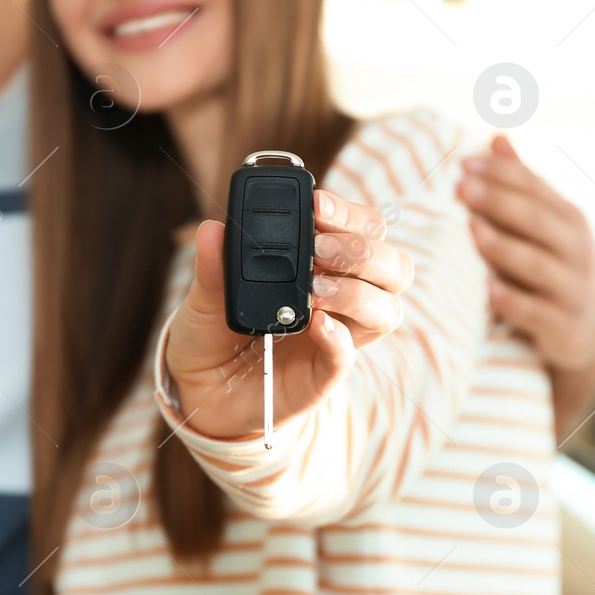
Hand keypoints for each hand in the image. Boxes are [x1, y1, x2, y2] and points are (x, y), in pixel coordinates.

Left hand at [164, 189, 414, 440]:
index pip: (365, 230)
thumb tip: (212, 230)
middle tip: (319, 249)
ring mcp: (338, 338)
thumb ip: (213, 265)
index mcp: (324, 266)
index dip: (350, 214)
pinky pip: (347, 357)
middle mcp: (342, 298)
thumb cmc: (213, 334)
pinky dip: (338, 338)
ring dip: (356, 292)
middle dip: (363, 250)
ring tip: (315, 290)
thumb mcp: (205, 294)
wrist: (201, 389)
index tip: (318, 205)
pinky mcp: (322, 376)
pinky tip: (317, 323)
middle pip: (393, 267)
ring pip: (386, 311)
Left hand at [456, 134, 594, 441]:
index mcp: (568, 220)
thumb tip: (496, 136)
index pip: (535, 188)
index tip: (464, 161)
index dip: (502, 173)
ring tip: (472, 231)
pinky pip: (539, 314)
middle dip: (499, 202)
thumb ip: (522, 184)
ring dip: (504, 248)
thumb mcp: (548, 226)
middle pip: (538, 221)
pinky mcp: (566, 328)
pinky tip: (489, 292)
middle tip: (461, 187)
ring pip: (538, 265)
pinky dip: (515, 303)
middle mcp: (576, 250)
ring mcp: (573, 290)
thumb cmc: (558, 268)